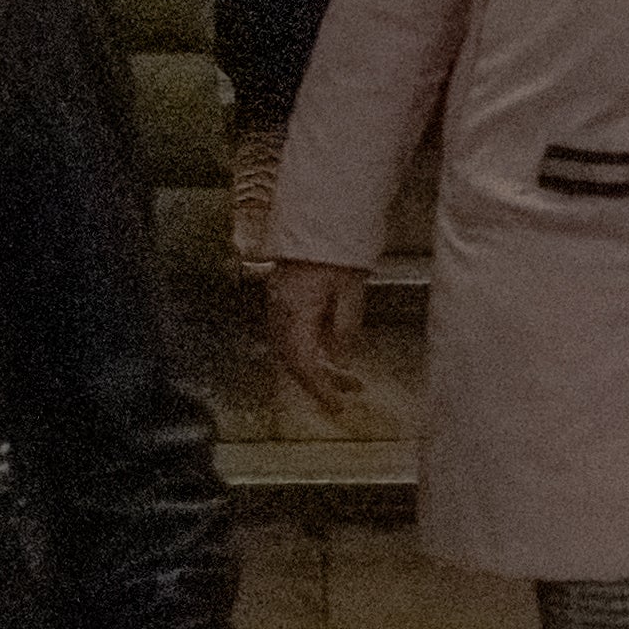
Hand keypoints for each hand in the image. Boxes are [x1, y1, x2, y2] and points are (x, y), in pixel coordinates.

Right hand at [264, 257, 374, 429]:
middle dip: (319, 382)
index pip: (303, 362)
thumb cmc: (337, 251)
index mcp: (296, 311)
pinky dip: (310, 352)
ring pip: (291, 350)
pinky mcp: (282, 300)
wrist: (318, 222)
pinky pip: (291, 336)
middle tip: (345, 398)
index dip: (319, 388)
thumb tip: (342, 362)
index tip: (336, 406)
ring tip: (349, 381)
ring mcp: (277, 305)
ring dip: (317, 368)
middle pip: (294, 360)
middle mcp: (279, 312)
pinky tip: (332, 356)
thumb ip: (345, 327)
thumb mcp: (351, 289)